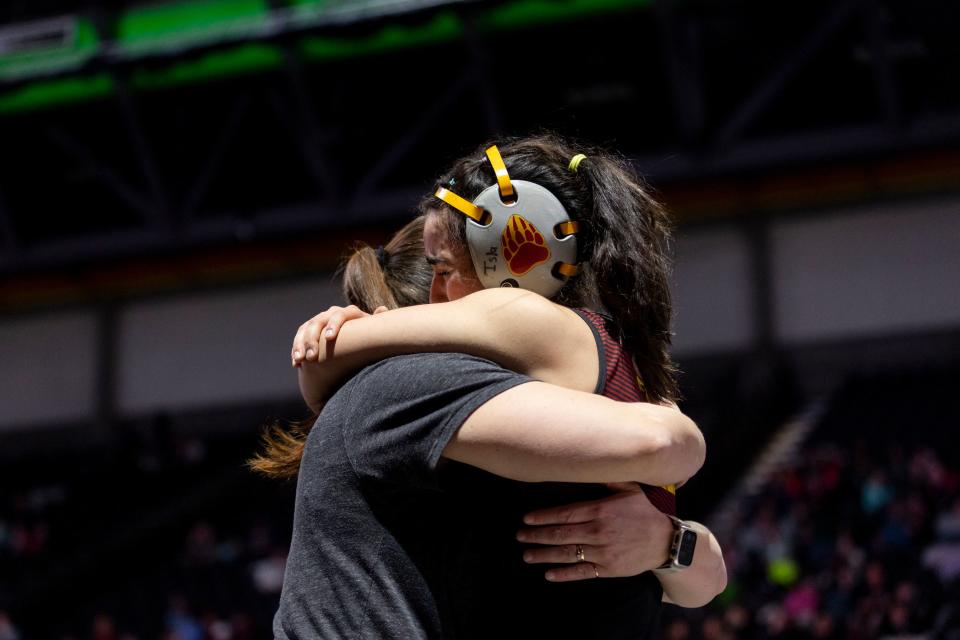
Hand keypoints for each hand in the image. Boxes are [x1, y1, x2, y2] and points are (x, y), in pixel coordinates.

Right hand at [291, 305, 386, 366]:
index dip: (334, 325)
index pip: (340, 315)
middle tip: (312, 357)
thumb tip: (382, 309)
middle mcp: (332, 313)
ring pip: (306, 329)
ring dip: (301, 345)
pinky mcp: (309, 329)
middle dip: (313, 339)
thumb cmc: (369, 339)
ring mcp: (320, 320)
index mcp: (350, 313)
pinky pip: (300, 337)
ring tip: (301, 360)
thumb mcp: (374, 332)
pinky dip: (296, 349)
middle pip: (319, 322)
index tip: (330, 339)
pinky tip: (296, 363)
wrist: (357, 342)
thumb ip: (378, 322)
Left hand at [516, 483, 673, 581]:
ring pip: (567, 554)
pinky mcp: (609, 569)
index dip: (543, 517)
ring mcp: (603, 552)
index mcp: (601, 510)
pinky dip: (564, 574)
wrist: (669, 542)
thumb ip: (610, 478)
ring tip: (527, 554)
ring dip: (544, 554)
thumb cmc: (649, 511)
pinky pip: (582, 573)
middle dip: (537, 535)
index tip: (526, 519)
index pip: (565, 513)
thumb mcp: (632, 488)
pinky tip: (549, 574)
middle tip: (519, 536)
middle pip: (561, 534)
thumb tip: (592, 463)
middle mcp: (599, 531)